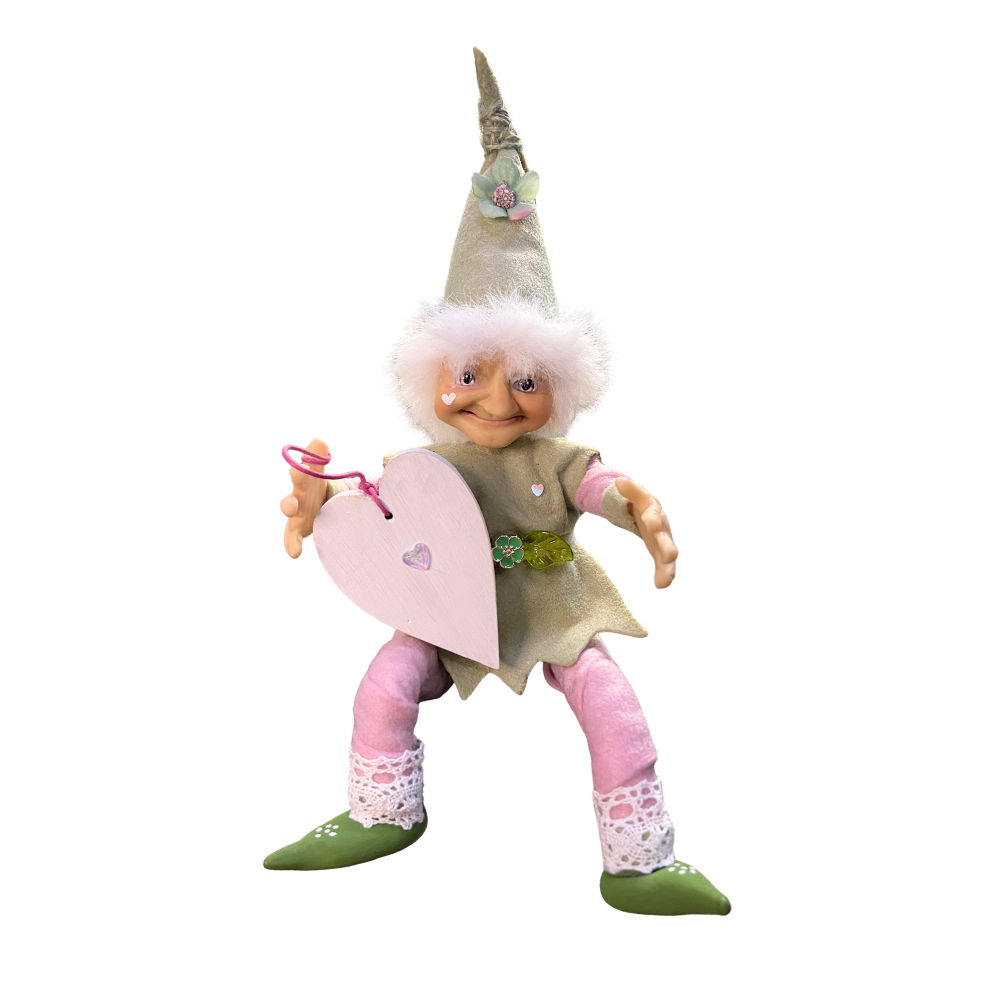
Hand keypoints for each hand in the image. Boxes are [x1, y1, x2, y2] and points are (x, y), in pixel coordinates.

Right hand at [280, 437, 329, 557]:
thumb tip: (319, 439)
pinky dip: (291, 545)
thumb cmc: (315, 483)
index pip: (298, 475)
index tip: (297, 470)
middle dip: (289, 502)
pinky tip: (294, 553)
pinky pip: (292, 537)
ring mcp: (296, 514)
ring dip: (290, 526)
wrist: (317, 500)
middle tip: (289, 506)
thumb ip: (317, 457)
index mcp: (302, 481)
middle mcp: (296, 497)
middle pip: (290, 500)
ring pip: (290, 520)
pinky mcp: (299, 528)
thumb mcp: (318, 469)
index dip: (298, 472)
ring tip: (290, 530)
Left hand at [615, 477, 677, 588]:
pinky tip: (661, 585)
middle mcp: (662, 527)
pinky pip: (663, 565)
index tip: (651, 524)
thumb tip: (619, 481)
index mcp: (653, 511)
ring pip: (666, 554)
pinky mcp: (660, 551)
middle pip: (665, 537)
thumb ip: (630, 490)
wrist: (648, 512)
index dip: (652, 519)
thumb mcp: (636, 496)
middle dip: (667, 547)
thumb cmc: (640, 504)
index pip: (653, 514)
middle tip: (670, 556)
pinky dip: (663, 575)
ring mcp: (662, 540)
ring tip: (665, 581)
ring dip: (667, 566)